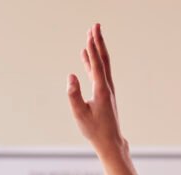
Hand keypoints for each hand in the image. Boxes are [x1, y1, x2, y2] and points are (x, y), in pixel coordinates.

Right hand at [67, 24, 125, 156]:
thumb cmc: (94, 130)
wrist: (110, 141)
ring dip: (97, 49)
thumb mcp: (80, 115)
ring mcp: (107, 89)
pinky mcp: (105, 92)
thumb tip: (70, 76)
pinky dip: (93, 62)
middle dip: (98, 42)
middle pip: (103, 59)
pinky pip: (99, 72)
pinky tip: (87, 57)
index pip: (97, 64)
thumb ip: (74, 95)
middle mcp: (107, 86)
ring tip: (91, 36)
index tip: (90, 33)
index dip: (93, 48)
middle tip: (95, 26)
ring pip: (103, 64)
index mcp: (101, 90)